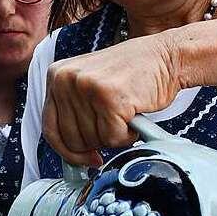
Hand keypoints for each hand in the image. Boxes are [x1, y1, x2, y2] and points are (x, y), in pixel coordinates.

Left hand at [43, 33, 182, 166]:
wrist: (166, 57)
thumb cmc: (134, 72)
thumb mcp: (91, 84)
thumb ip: (74, 111)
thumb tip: (69, 151)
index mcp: (57, 75)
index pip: (50, 128)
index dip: (68, 150)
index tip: (83, 158)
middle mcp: (66, 79)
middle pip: (72, 139)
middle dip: (96, 141)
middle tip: (114, 126)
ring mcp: (86, 87)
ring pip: (93, 141)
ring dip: (114, 136)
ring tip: (125, 114)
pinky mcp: (108, 98)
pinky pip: (113, 139)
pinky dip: (128, 134)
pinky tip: (134, 115)